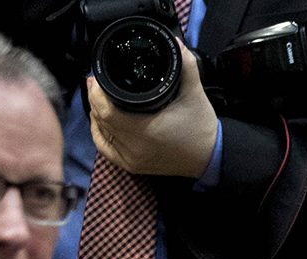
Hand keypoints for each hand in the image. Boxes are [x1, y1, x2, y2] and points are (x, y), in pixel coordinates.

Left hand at [86, 39, 219, 178]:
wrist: (210, 157)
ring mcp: (131, 159)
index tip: (97, 78)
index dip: (96, 93)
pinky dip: (100, 134)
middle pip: (100, 120)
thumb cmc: (201, 127)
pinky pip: (106, 149)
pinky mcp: (132, 166)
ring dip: (97, 115)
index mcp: (145, 130)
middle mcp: (134, 147)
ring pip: (101, 134)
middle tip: (97, 83)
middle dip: (95, 99)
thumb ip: (186, 66)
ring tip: (99, 99)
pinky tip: (101, 123)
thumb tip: (176, 44)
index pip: (105, 111)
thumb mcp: (194, 93)